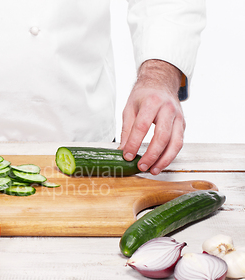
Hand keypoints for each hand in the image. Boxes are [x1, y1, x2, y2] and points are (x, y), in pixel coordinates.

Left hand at [119, 60, 184, 174]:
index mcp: (152, 102)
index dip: (134, 143)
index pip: (142, 126)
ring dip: (164, 159)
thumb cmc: (144, 96)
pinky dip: (170, 155)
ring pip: (175, 142)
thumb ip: (126, 129)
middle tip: (141, 166)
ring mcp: (178, 117)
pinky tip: (161, 163)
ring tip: (153, 170)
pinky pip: (179, 143)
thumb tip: (123, 150)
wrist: (161, 83)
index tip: (127, 156)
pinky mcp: (183, 124)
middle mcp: (168, 109)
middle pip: (162, 136)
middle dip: (151, 155)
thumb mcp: (129, 108)